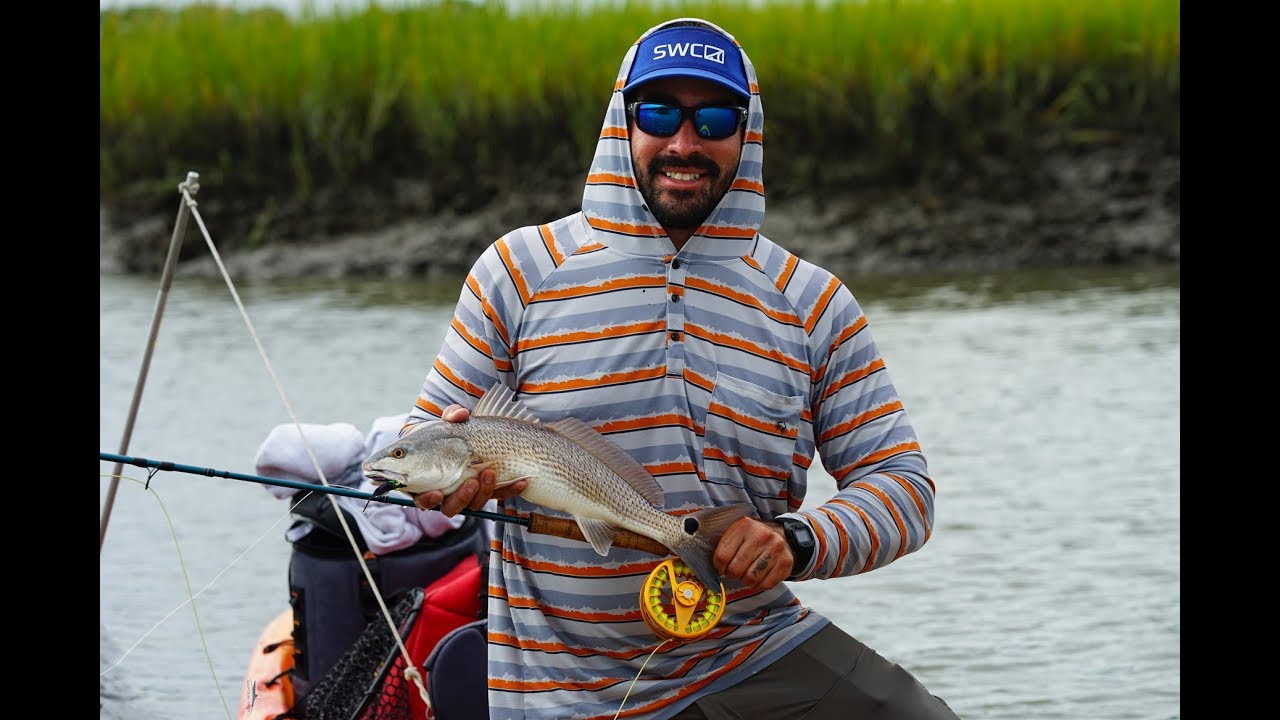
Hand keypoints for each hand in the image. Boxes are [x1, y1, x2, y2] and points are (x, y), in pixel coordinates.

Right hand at [411, 403, 526, 515]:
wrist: (473, 435)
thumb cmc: (451, 432)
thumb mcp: (450, 422)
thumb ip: (452, 416)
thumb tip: (460, 414)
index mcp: (427, 481)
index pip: (423, 499)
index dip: (428, 499)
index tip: (436, 493)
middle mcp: (447, 493)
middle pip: (451, 507)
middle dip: (461, 497)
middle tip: (471, 481)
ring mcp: (469, 494)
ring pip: (475, 504)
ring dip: (484, 492)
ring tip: (490, 472)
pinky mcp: (489, 491)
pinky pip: (499, 496)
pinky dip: (510, 489)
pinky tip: (521, 481)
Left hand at [713, 517, 792, 589]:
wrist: (783, 536)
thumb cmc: (753, 538)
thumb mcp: (737, 532)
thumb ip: (721, 543)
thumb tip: (701, 559)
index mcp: (743, 525)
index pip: (721, 556)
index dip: (718, 567)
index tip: (720, 568)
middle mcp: (761, 535)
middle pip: (735, 569)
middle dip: (732, 574)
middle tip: (735, 571)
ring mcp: (775, 548)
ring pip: (750, 579)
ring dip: (746, 580)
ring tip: (747, 572)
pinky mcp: (785, 562)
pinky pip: (765, 584)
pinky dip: (759, 584)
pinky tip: (759, 575)